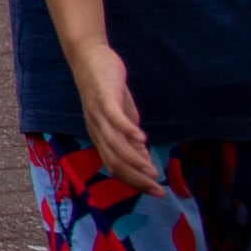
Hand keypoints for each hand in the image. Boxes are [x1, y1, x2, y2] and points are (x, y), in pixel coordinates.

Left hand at [78, 42, 160, 191]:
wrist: (90, 58)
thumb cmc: (107, 91)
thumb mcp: (124, 119)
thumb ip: (131, 140)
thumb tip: (145, 163)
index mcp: (101, 137)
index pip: (116, 167)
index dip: (136, 183)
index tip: (158, 193)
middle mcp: (96, 129)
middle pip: (115, 161)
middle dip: (137, 179)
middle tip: (159, 191)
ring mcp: (98, 114)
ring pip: (114, 144)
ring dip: (134, 160)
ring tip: (152, 172)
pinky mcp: (104, 98)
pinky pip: (114, 117)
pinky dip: (128, 129)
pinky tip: (143, 138)